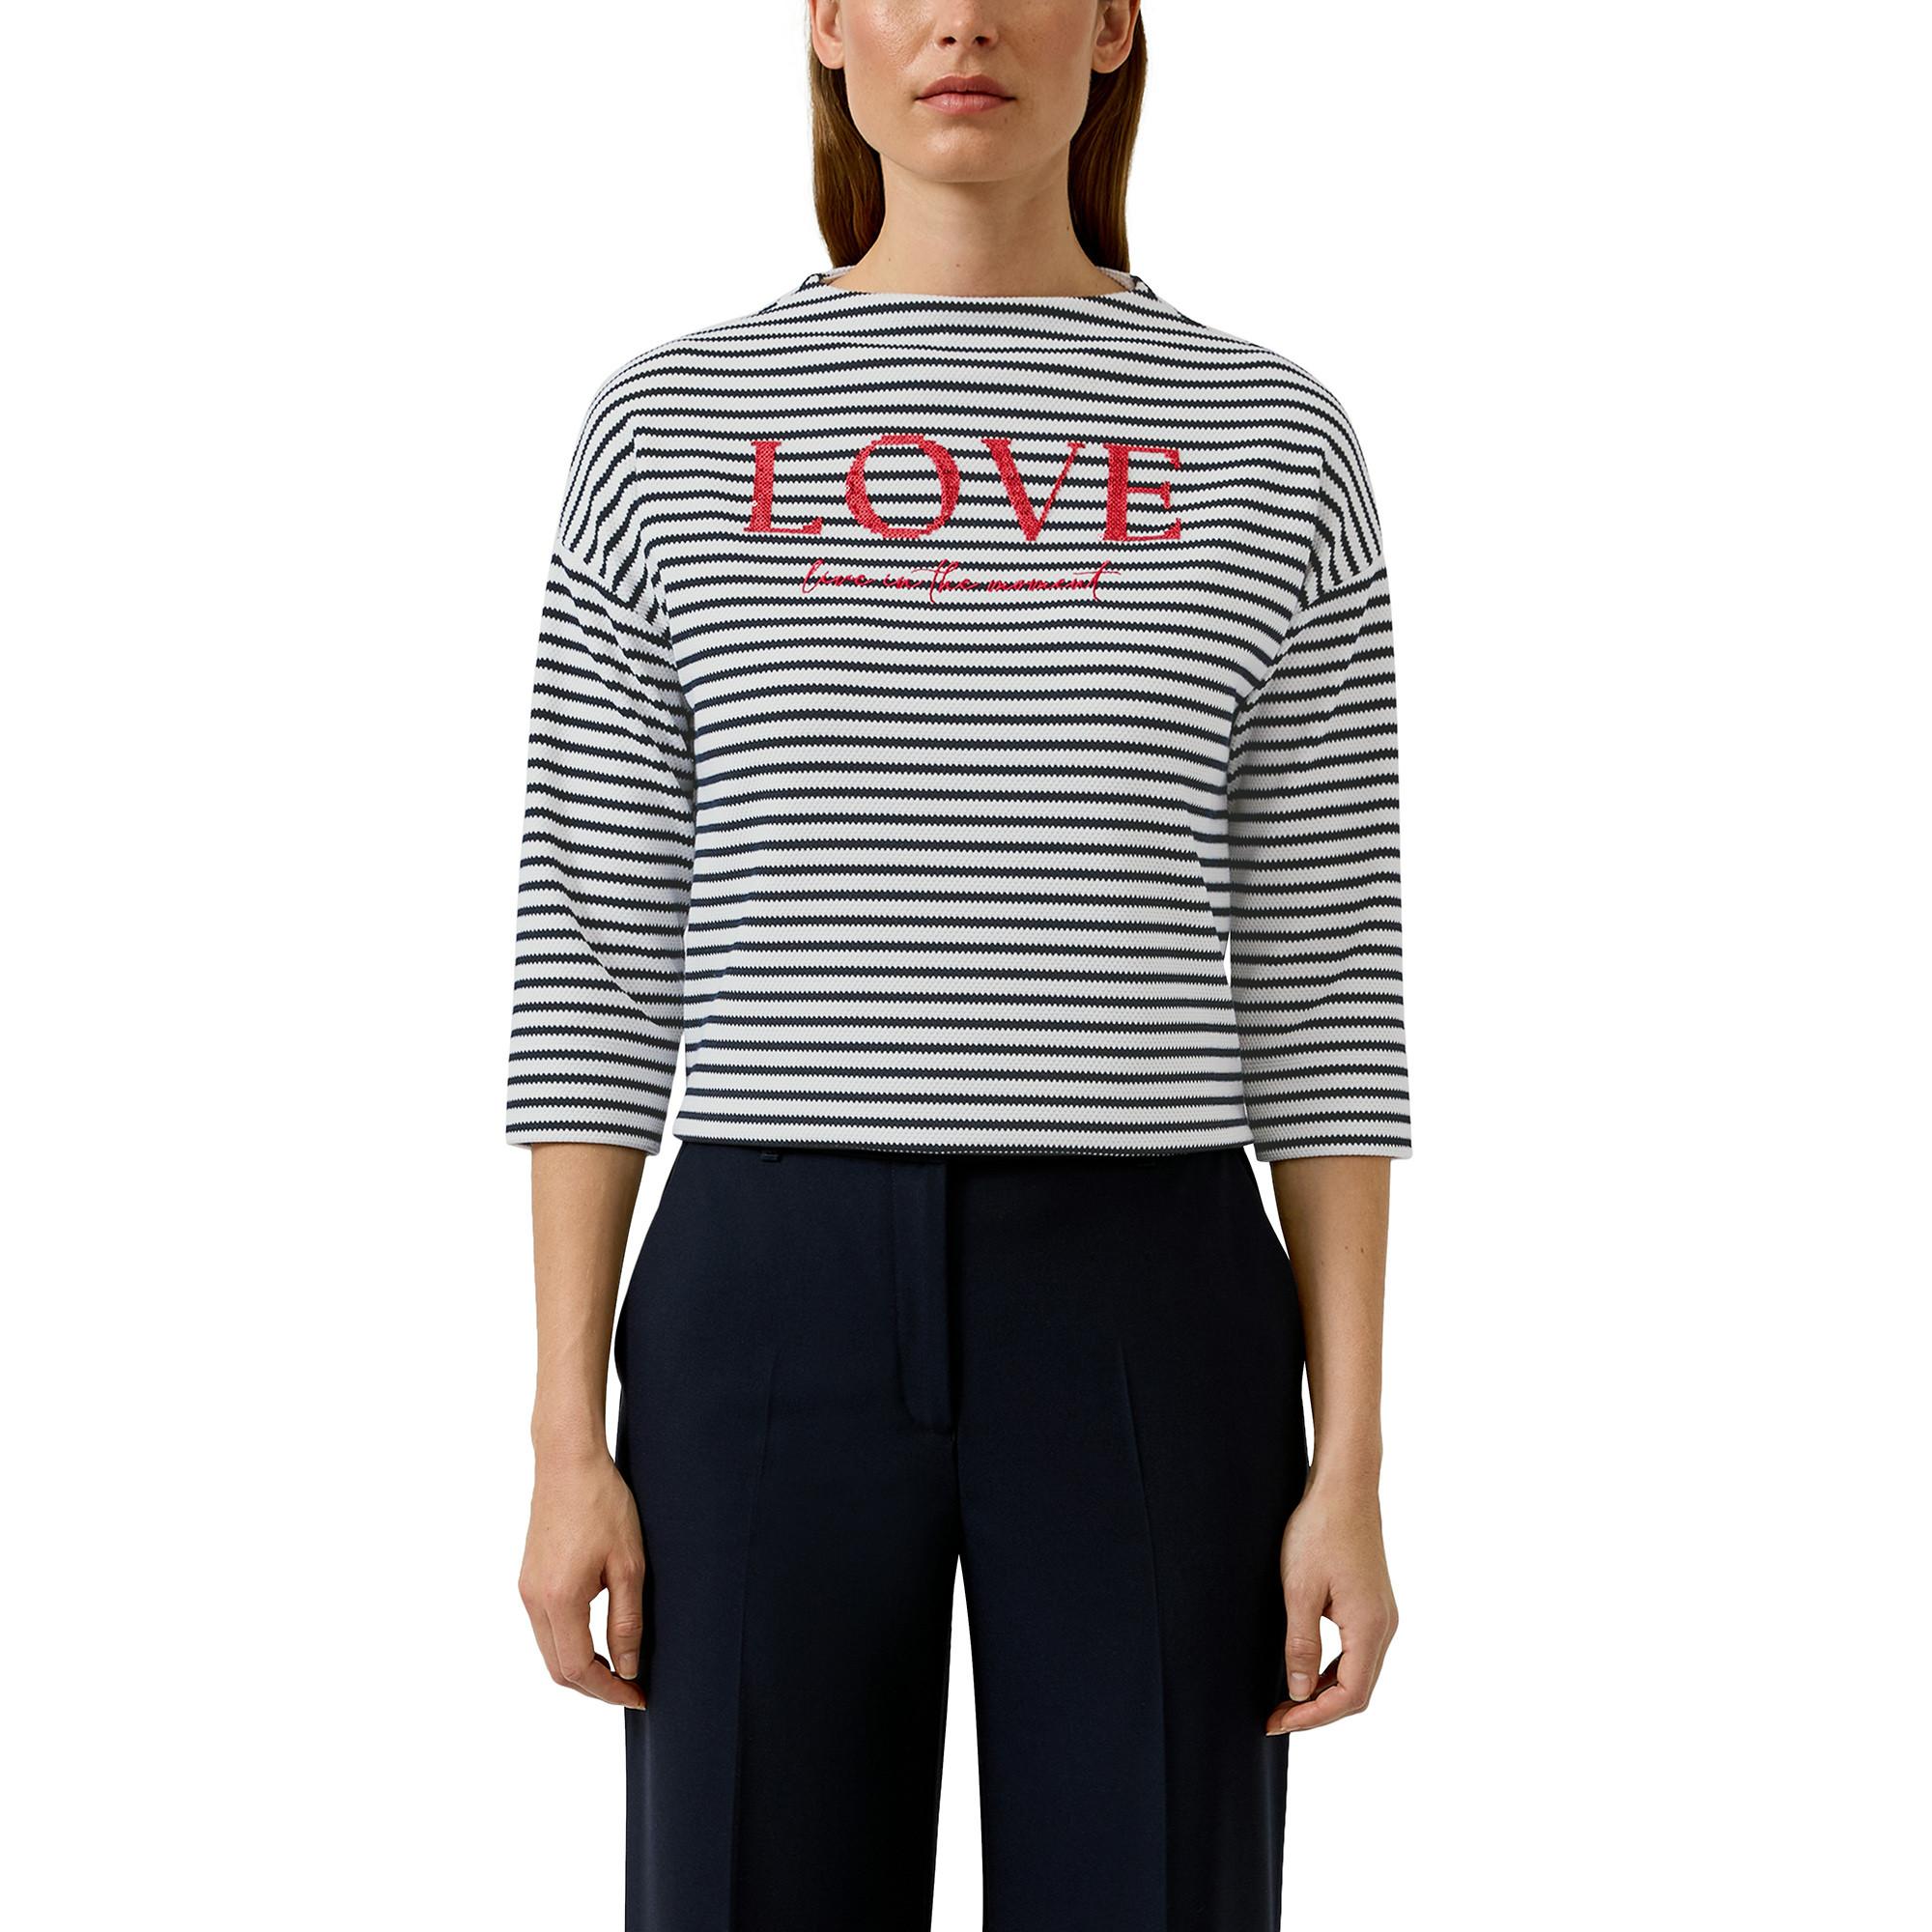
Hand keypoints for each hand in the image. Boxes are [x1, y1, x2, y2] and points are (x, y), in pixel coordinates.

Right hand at [518, 1448, 648, 1708]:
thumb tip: (627, 1668)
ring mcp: (527, 1589)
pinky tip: (596, 1639)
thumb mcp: (629, 1564)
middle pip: (558, 1669)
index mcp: (559, 1599)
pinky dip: (569, 1645)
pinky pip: (545, 1629)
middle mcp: (534, 1600)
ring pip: (549, 1651)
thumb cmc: (604, 1504)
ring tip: (619, 1667)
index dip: (608, 1691)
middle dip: (594, 1687)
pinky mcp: (528, 1579)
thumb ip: (627, 1621)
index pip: (577, 1669)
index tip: (638, 1696)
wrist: (568, 1461)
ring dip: (580, 1668)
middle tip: (631, 1688)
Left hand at [1265, 1474, 1397, 1734]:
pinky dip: (1333, 1668)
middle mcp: (1384, 1626)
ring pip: (1359, 1672)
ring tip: (1286, 1699)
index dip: (1314, 1716)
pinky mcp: (1373, 1603)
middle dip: (1318, 1710)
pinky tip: (1305, 1668)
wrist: (1344, 1487)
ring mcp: (1382, 1614)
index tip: (1278, 1722)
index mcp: (1370, 1626)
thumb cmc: (1320, 1531)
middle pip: (1358, 1690)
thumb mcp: (1300, 1590)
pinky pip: (1357, 1651)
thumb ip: (1300, 1644)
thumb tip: (1298, 1691)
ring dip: (1325, 1691)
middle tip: (1276, 1718)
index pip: (1350, 1696)